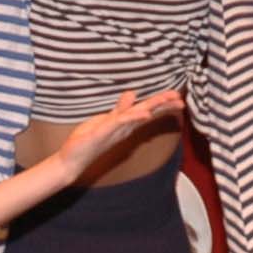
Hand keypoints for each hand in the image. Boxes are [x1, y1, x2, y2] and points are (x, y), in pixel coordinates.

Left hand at [55, 89, 186, 177]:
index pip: (146, 110)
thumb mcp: (105, 120)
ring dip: (151, 109)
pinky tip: (143, 114)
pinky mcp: (101, 134)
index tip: (178, 96)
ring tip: (167, 102)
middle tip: (181, 100)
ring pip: (135, 117)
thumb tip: (132, 93)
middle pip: (146, 113)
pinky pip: (118, 124)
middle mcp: (123, 129)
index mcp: (124, 123)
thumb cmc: (88, 140)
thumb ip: (120, 108)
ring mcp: (113, 131)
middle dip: (163, 105)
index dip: (162, 102)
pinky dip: (131, 118)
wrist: (72, 160)